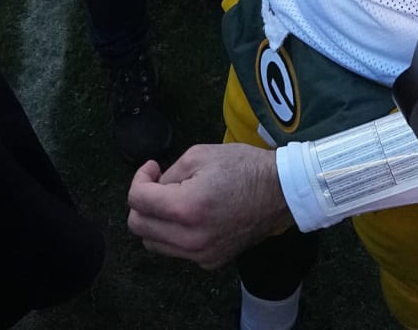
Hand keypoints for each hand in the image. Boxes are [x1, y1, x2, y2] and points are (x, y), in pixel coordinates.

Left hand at [126, 143, 292, 267]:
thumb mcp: (197, 155)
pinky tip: (190, 215)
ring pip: (153, 242)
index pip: (137, 201)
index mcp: (186, 209)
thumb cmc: (241, 167)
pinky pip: (177, 250)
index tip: (154, 167)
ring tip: (172, 199)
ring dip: (154, 220)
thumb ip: (168, 175)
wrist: (280, 192)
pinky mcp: (211, 262)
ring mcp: (202, 255)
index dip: (140, 178)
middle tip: (159, 183)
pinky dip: (173, 233)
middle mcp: (191, 239)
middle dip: (141, 201)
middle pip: (139, 226)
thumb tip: (153, 188)